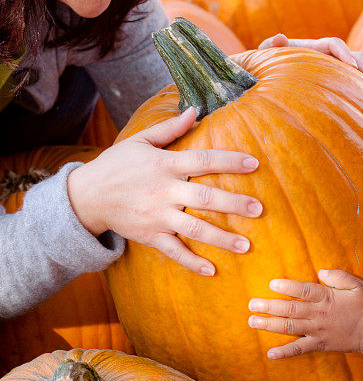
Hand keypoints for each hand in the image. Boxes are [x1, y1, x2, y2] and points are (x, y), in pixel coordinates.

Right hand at [67, 107, 261, 275]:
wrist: (86, 196)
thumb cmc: (117, 164)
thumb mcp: (140, 141)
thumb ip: (170, 128)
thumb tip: (195, 110)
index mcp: (164, 165)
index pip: (202, 161)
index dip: (228, 161)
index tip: (253, 164)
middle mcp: (164, 192)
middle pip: (204, 199)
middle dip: (233, 204)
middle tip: (258, 209)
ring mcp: (157, 217)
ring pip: (194, 230)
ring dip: (221, 238)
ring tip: (246, 245)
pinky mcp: (149, 236)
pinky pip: (174, 252)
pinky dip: (192, 263)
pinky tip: (212, 270)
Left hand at [248, 269, 362, 358]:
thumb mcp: (355, 285)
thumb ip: (338, 276)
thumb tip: (320, 272)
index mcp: (326, 298)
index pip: (304, 290)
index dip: (288, 287)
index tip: (271, 283)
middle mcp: (318, 315)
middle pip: (290, 309)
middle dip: (269, 306)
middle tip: (251, 304)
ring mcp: (316, 331)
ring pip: (289, 328)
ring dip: (269, 325)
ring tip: (252, 322)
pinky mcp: (318, 344)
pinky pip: (299, 350)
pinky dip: (284, 352)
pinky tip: (270, 354)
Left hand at [259, 33, 362, 94]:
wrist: (270, 76)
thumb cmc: (268, 64)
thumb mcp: (266, 55)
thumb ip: (271, 46)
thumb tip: (280, 37)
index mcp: (314, 48)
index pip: (334, 44)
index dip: (344, 53)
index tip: (351, 68)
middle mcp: (329, 57)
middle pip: (354, 57)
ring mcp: (336, 70)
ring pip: (361, 70)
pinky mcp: (339, 84)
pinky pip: (357, 85)